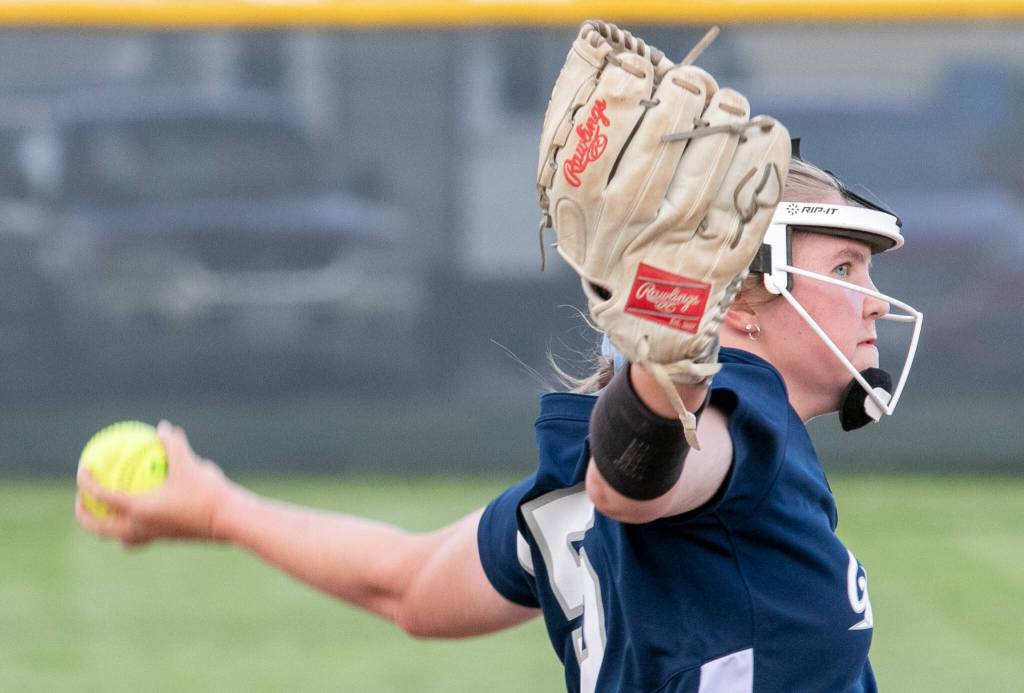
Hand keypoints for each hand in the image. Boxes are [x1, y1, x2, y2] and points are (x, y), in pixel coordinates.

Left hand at [75, 420, 231, 546]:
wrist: (228, 521)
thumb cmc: (206, 492)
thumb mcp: (189, 463)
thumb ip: (173, 444)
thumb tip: (163, 427)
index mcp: (138, 509)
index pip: (101, 496)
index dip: (86, 482)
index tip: (83, 469)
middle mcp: (139, 527)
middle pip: (98, 527)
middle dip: (84, 514)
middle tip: (83, 498)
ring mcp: (151, 536)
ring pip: (117, 537)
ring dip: (106, 527)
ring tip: (106, 512)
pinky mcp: (165, 539)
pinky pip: (138, 537)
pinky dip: (131, 527)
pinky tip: (142, 514)